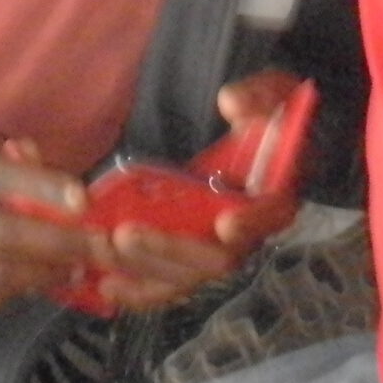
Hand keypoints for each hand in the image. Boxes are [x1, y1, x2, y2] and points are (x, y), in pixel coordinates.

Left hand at [88, 70, 304, 311]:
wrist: (265, 140)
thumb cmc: (269, 116)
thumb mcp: (273, 93)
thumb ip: (258, 96)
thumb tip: (232, 102)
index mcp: (278, 193)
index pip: (273, 215)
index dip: (252, 222)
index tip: (226, 223)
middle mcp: (251, 231)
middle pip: (219, 258)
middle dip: (172, 249)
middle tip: (126, 235)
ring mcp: (220, 248)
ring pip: (190, 276)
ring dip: (147, 269)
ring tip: (105, 251)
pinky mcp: (195, 256)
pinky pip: (171, 283)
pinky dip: (141, 289)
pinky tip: (107, 285)